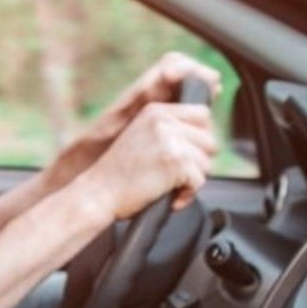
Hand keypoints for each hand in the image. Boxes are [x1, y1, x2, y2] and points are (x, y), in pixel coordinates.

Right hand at [46, 52, 220, 188]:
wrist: (97, 194)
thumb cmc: (118, 174)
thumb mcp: (142, 138)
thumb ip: (169, 130)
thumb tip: (206, 134)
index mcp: (155, 111)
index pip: (202, 114)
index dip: (199, 138)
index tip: (183, 155)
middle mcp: (163, 120)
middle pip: (209, 140)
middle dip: (198, 162)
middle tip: (174, 175)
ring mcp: (170, 140)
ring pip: (207, 162)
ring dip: (193, 179)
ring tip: (168, 186)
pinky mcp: (176, 161)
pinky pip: (200, 180)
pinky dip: (188, 195)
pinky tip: (169, 196)